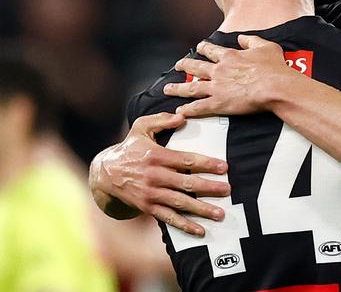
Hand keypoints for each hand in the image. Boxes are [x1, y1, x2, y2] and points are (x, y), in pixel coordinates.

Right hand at [91, 112, 229, 235]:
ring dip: (201, 209)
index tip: (224, 167)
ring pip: (180, 203)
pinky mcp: (147, 207)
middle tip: (227, 189)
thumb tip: (181, 116)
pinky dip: (184, 225)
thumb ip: (161, 120)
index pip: (186, 160)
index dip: (206, 164)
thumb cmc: (129, 148)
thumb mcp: (140, 128)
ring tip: (219, 213)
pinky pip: (168, 218)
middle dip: (209, 187)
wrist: (105, 173)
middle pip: (186, 183)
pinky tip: (200, 230)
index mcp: (157, 156)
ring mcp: (151, 194)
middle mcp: (155, 176)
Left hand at [164, 35, 295, 116]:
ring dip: (178, 88)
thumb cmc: (274, 68)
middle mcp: (219, 70)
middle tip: (178, 66)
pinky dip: (188, 110)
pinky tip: (180, 111)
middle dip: (185, 66)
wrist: (275, 87)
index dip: (203, 48)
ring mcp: (217, 87)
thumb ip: (251, 40)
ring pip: (192, 87)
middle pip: (196, 67)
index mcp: (230, 56)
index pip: (211, 50)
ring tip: (168, 89)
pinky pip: (199, 107)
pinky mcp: (219, 103)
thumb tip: (242, 37)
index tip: (198, 47)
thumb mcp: (266, 47)